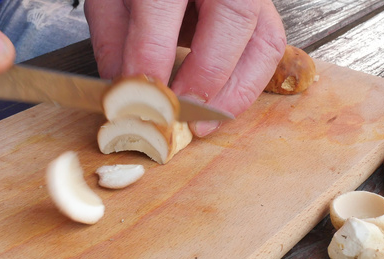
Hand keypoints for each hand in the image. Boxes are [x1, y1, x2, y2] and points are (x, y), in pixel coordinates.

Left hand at [85, 0, 285, 136]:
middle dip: (206, 75)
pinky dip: (248, 84)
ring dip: (236, 91)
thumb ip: (113, 37)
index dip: (152, 56)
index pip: (163, 4)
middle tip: (180, 113)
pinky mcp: (263, 12)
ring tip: (205, 122)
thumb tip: (124, 90)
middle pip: (233, 16)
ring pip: (264, 40)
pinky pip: (269, 50)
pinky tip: (222, 105)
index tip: (141, 98)